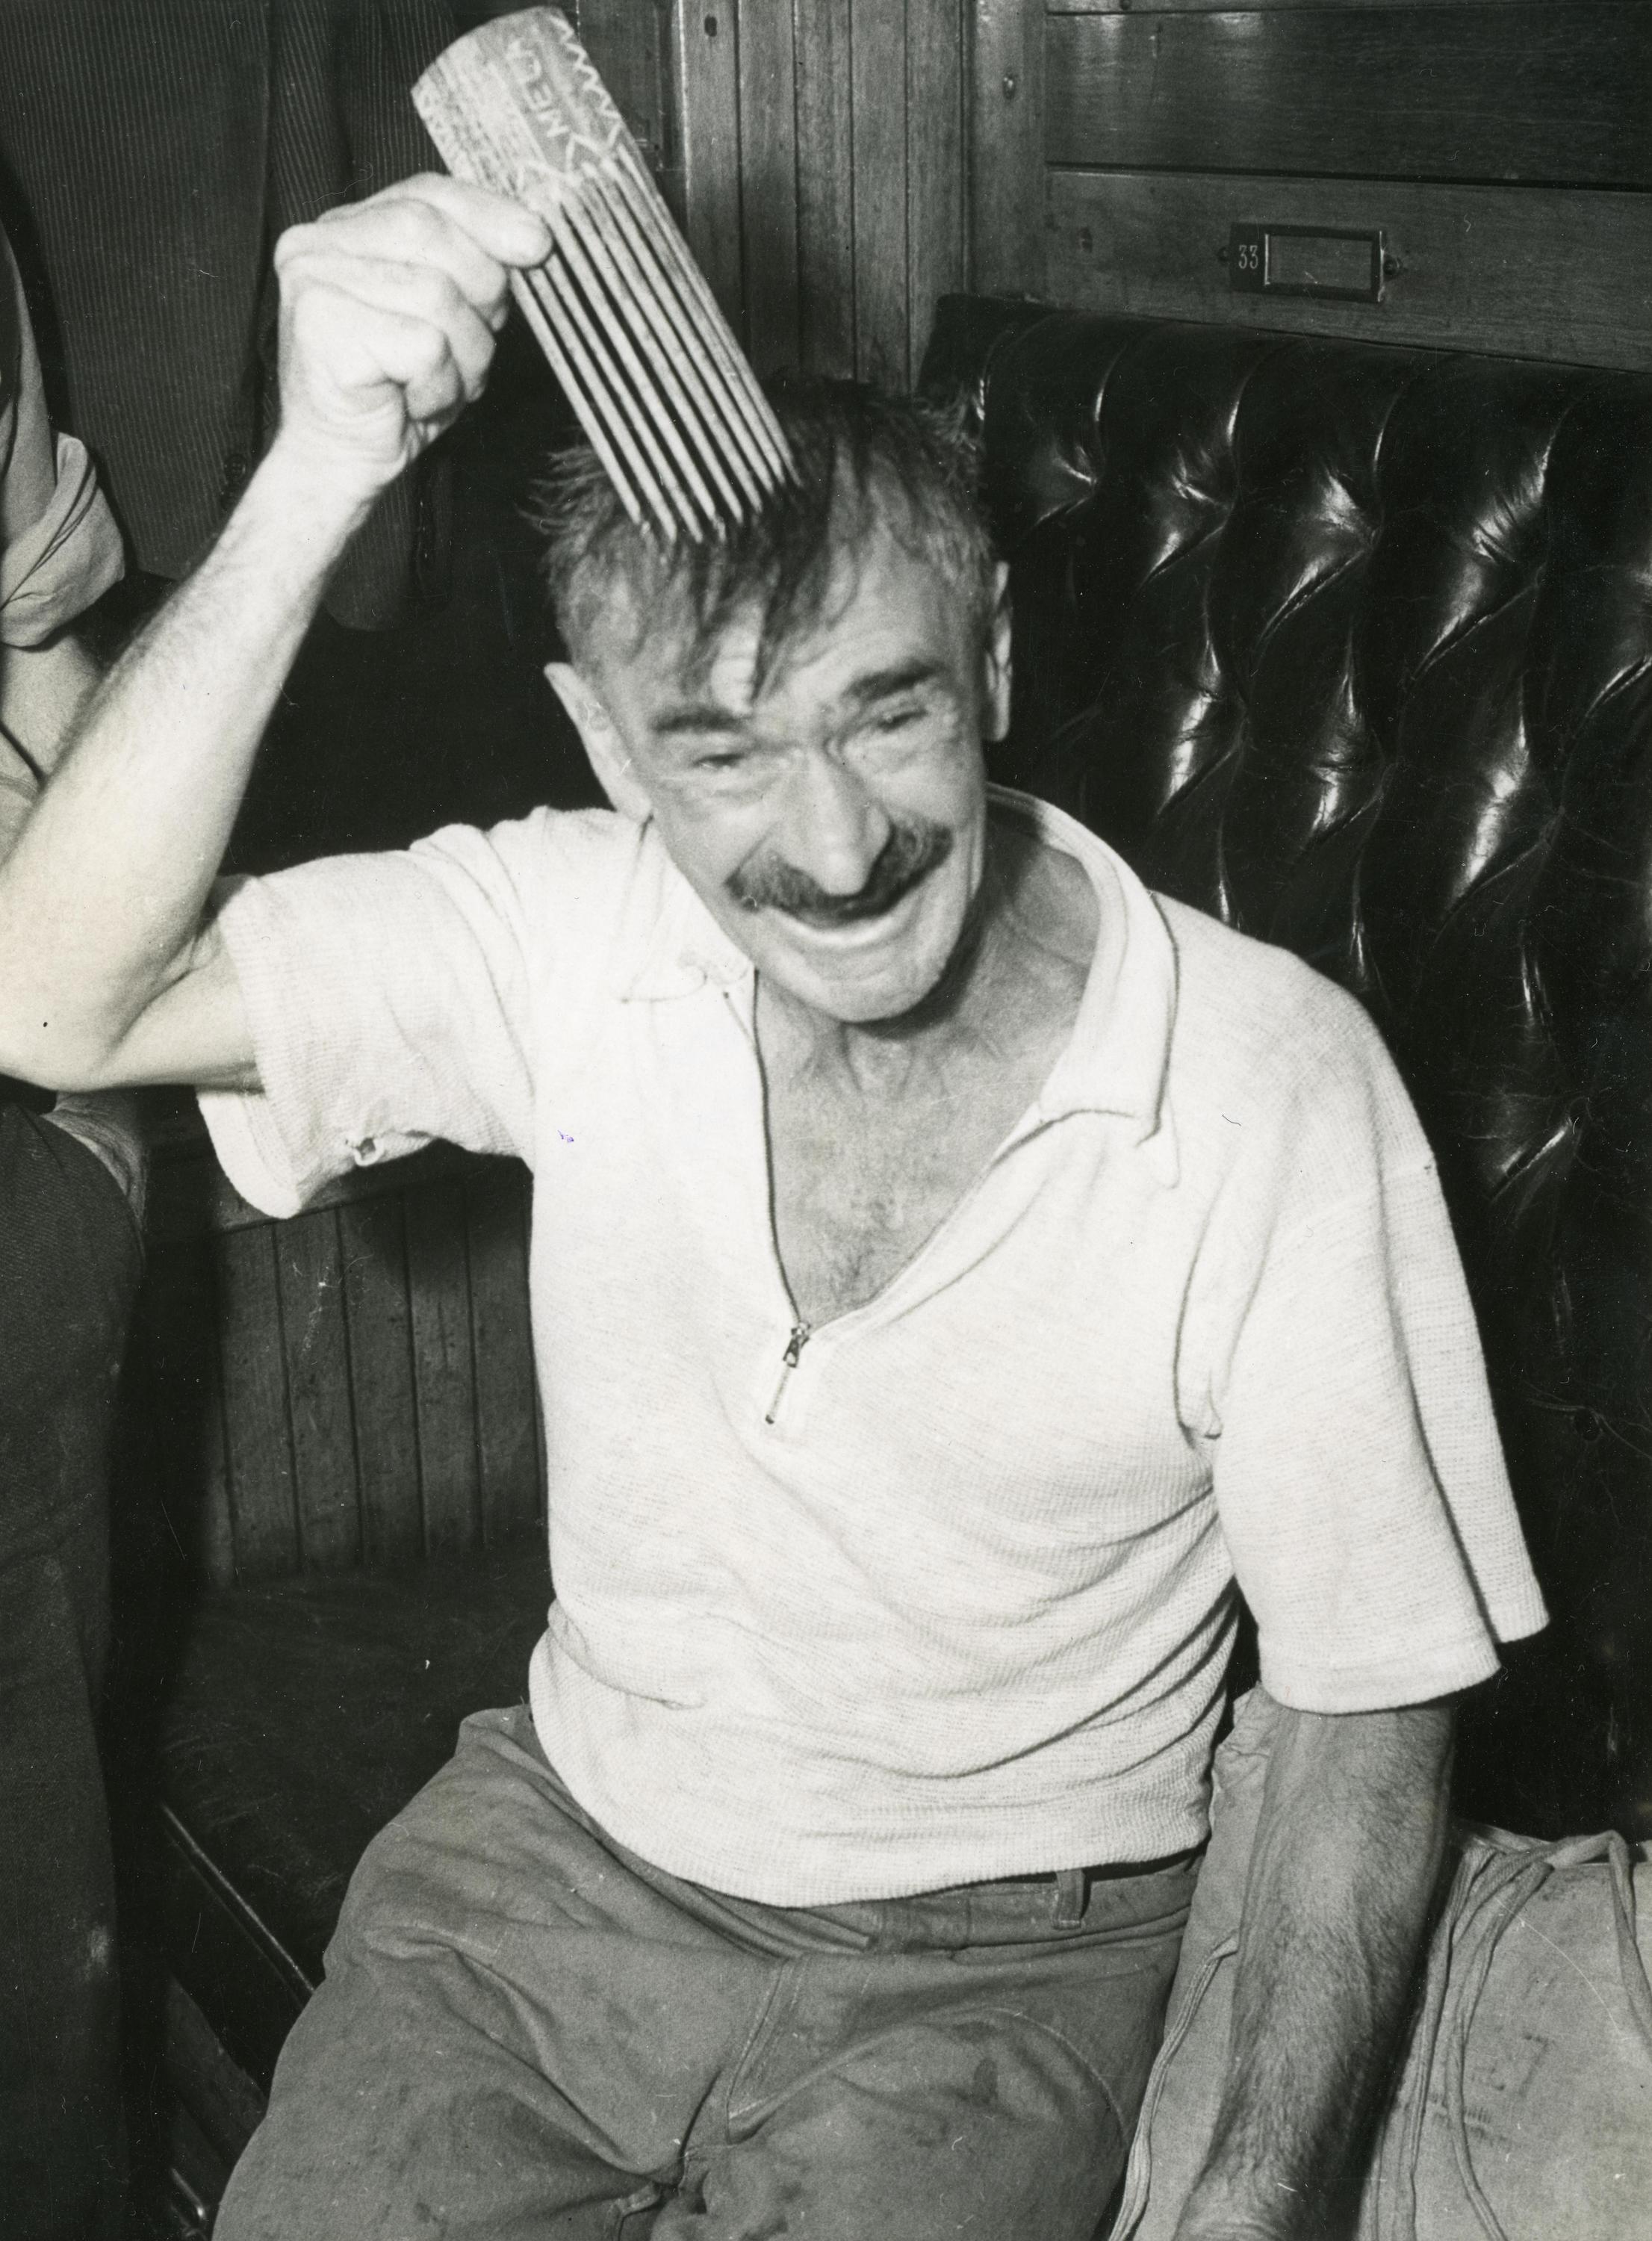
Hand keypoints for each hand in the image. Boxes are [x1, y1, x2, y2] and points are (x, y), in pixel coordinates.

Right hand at [271, 176, 550, 513]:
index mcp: (345, 228)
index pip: (426, 192)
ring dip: (462, 356)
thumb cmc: (396, 393)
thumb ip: (474, 269)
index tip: (537, 244)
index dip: (487, 214)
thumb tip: (533, 236)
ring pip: (437, 295)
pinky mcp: (323, 327)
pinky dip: (438, 385)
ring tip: (435, 384)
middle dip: (478, 297)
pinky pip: (425, 345)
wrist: (340, 463)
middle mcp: (318, 242)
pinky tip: (412, 401)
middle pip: (433, 234)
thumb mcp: (447, 320)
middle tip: (467, 353)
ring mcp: (314, 281)